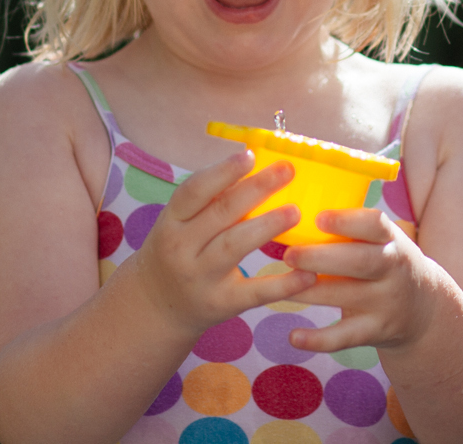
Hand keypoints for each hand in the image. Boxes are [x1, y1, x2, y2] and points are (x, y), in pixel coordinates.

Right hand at [128, 150, 317, 335]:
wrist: (154, 307)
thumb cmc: (177, 252)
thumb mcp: (179, 224)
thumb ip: (210, 201)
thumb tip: (256, 166)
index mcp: (172, 221)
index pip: (194, 190)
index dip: (223, 172)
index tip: (250, 155)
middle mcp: (182, 247)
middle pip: (221, 213)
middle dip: (256, 189)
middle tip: (287, 171)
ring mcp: (201, 277)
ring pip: (235, 246)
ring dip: (267, 226)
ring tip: (295, 211)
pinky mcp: (221, 304)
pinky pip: (255, 292)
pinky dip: (284, 284)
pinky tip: (308, 273)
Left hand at [281, 209, 449, 352]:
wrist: (423, 308)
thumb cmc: (384, 261)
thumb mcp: (381, 240)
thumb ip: (350, 227)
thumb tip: (293, 207)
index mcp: (391, 239)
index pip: (376, 225)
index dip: (348, 221)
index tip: (319, 217)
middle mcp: (392, 269)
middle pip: (359, 261)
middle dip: (322, 258)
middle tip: (289, 254)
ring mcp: (385, 302)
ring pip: (346, 297)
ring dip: (310, 292)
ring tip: (279, 286)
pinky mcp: (375, 331)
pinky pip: (345, 337)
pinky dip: (318, 339)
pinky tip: (293, 337)